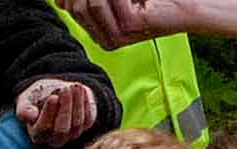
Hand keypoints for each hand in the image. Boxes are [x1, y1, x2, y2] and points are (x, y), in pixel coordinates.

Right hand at [16, 80, 97, 146]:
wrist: (56, 93)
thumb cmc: (37, 98)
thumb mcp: (26, 100)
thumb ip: (24, 109)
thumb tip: (31, 116)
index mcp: (38, 135)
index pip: (44, 128)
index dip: (49, 114)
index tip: (52, 98)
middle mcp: (55, 139)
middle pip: (62, 129)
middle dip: (65, 107)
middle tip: (66, 88)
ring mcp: (71, 134)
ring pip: (77, 123)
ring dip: (77, 102)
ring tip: (74, 86)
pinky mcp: (85, 126)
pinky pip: (88, 118)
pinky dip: (85, 103)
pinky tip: (80, 90)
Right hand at [54, 0, 178, 49]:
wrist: (189, 6)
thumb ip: (99, 0)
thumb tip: (61, 1)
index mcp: (103, 36)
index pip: (75, 11)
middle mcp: (107, 41)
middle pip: (79, 9)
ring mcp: (117, 37)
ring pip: (90, 6)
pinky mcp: (129, 27)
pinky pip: (109, 2)